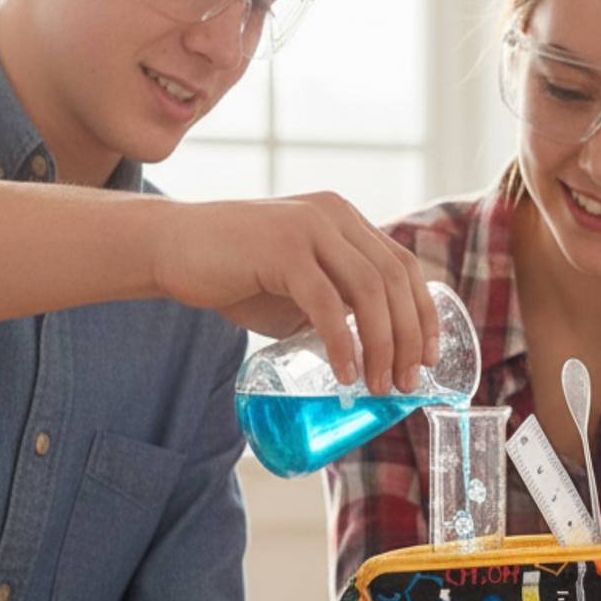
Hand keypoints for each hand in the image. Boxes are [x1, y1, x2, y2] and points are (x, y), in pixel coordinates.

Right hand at [155, 194, 441, 395]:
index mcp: (344, 218)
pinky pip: (326, 303)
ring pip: (369, 291)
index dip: (424, 314)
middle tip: (406, 383)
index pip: (403, 265)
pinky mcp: (282, 250)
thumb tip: (373, 352)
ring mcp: (308, 227)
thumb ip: (334, 301)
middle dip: (409, 337)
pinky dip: (343, 343)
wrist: (171, 248)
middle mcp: (334, 215)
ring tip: (379, 386)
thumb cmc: (235, 273)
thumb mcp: (297, 282)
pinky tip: (345, 374)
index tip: (429, 357)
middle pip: (394, 280)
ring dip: (382, 345)